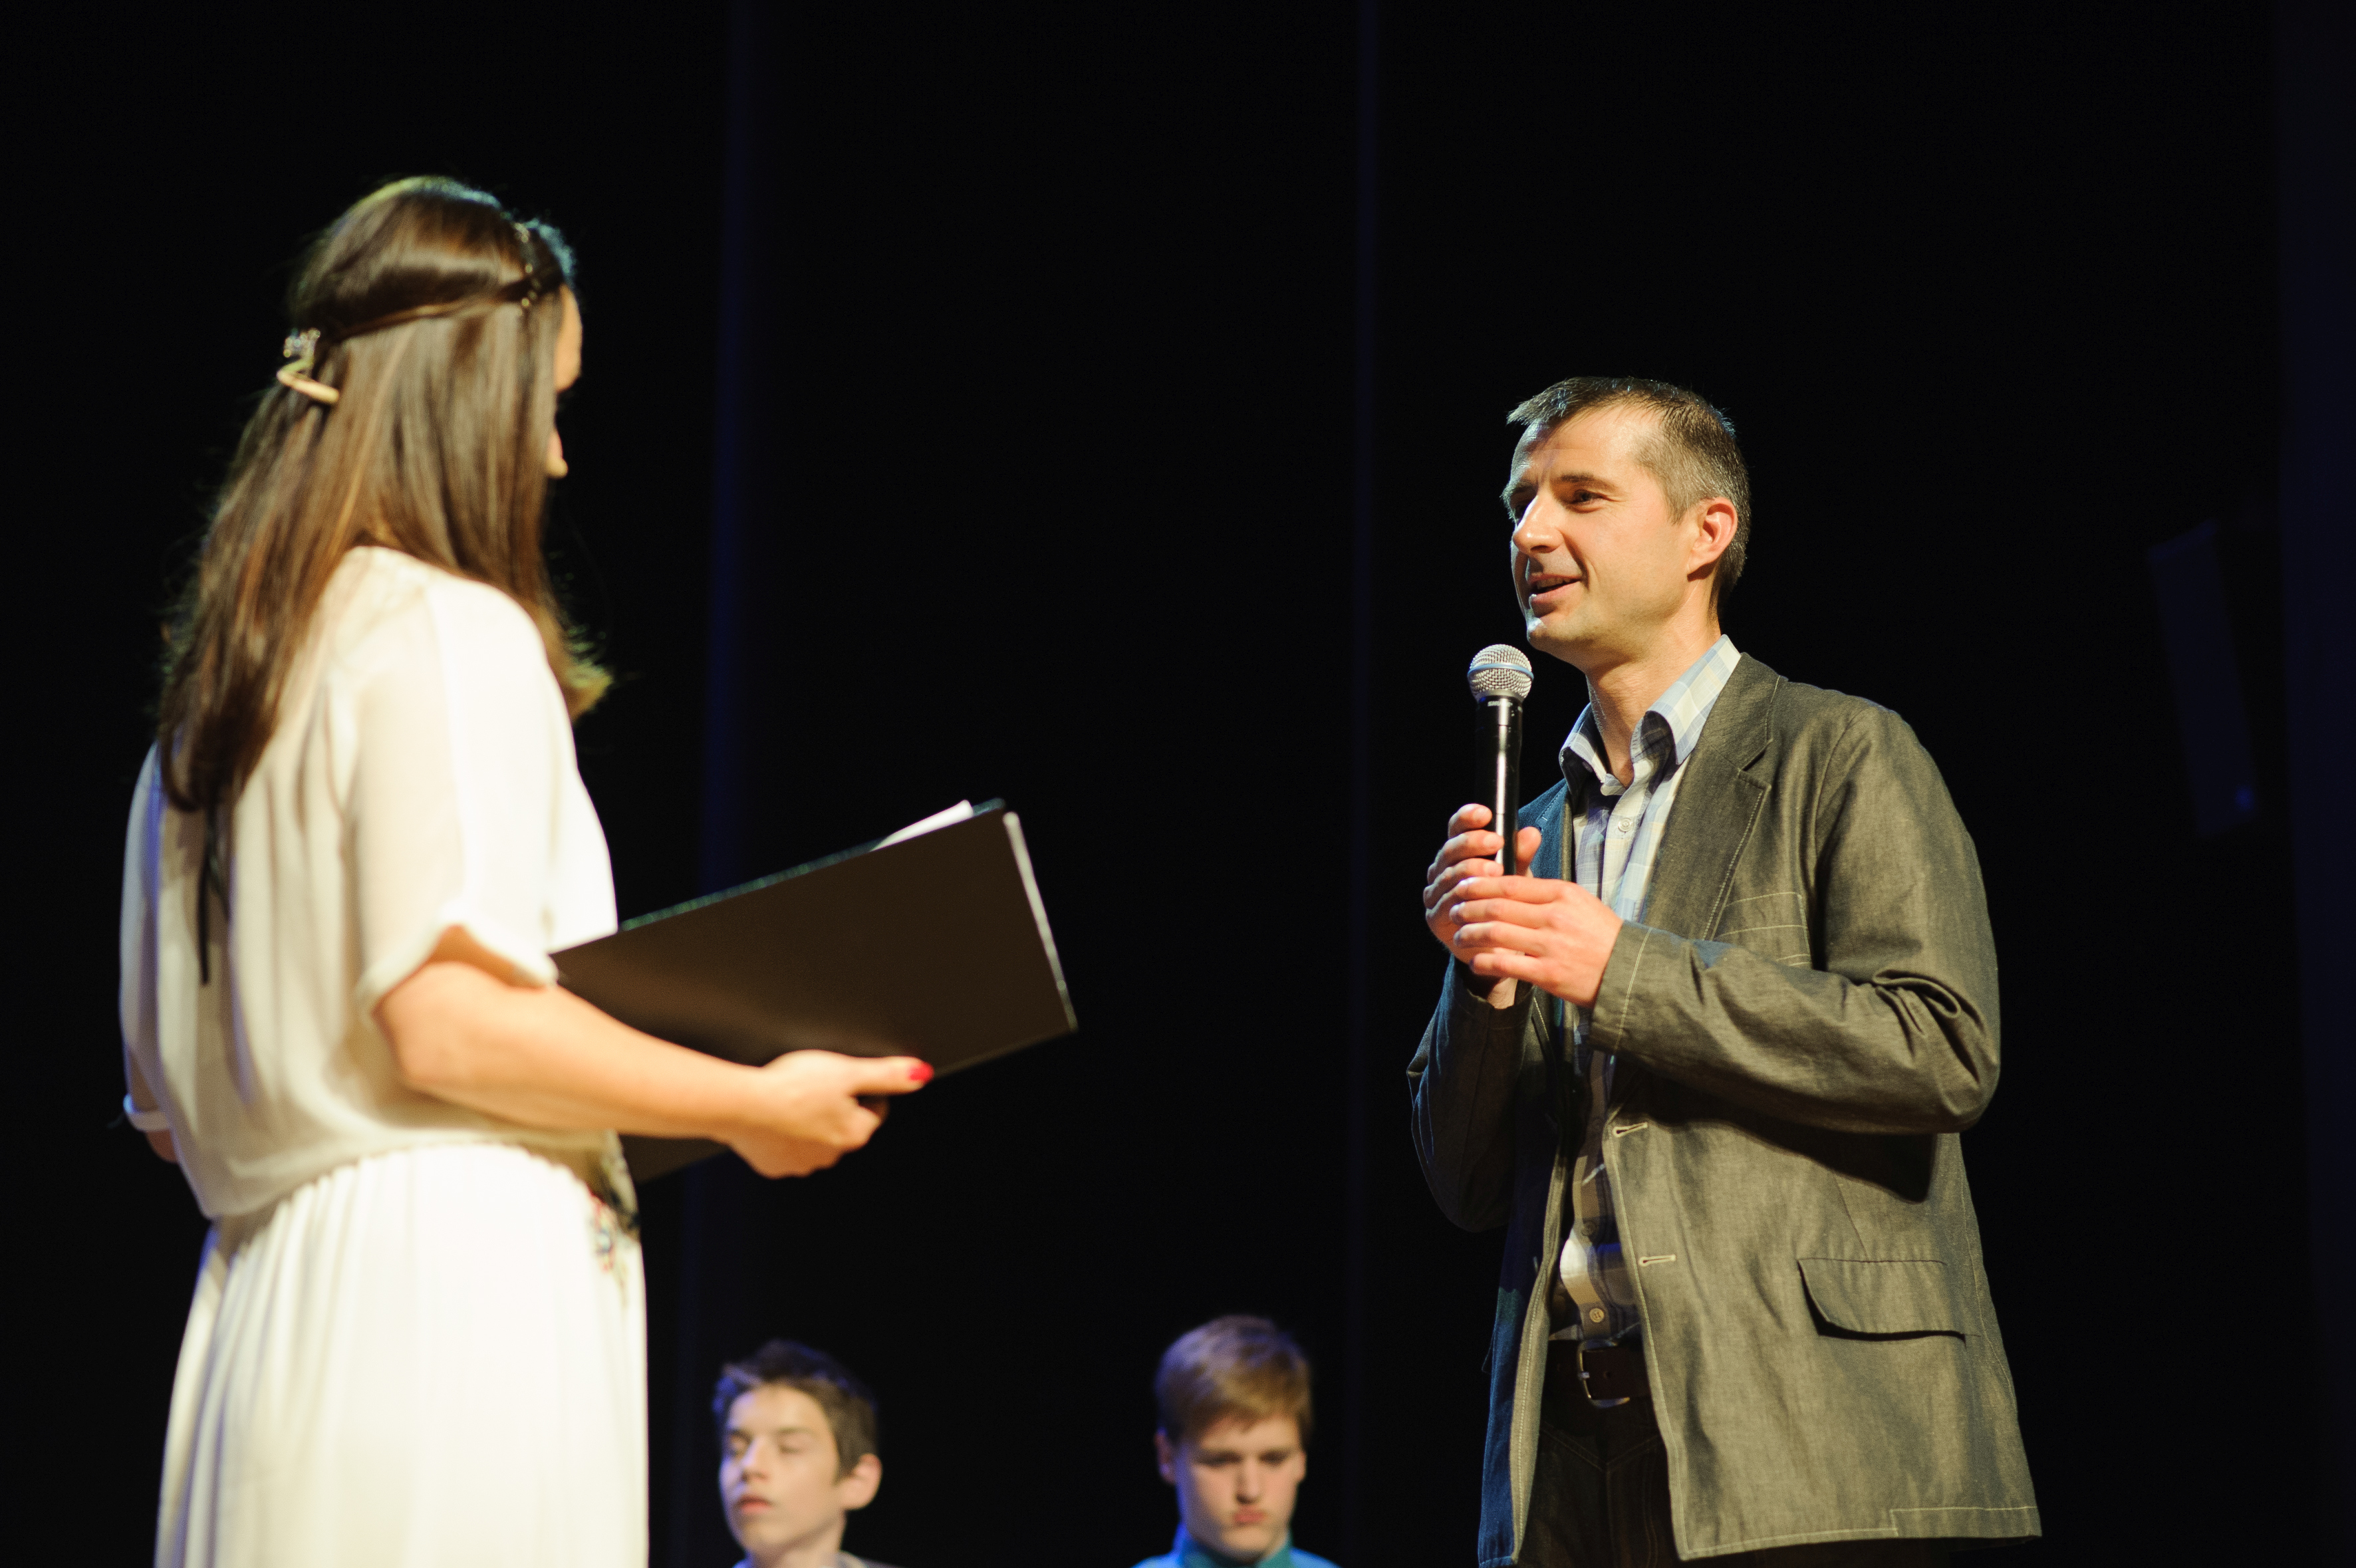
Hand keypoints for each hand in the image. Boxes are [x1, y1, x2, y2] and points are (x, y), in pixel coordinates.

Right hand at [724, 1051, 931, 1177]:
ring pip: (815, 1139)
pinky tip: (773, 1116)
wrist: (741, 1105)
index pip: (875, 1110)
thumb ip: (887, 1074)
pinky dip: (783, 1133)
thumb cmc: (791, 1088)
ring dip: (809, 1122)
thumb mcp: (846, 1071)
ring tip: (793, 1099)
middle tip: (816, 1085)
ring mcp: (800, 1164)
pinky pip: (785, 1147)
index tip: (848, 1077)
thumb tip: (921, 1075)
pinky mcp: (773, 1165)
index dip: (863, 1089)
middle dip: (836, 1107)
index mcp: (854, 1133)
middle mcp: (831, 1155)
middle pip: (845, 1126)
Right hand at [1422, 804, 1544, 955]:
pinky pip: (1448, 902)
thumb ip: (1521, 856)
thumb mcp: (1518, 878)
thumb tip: (1530, 833)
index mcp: (1458, 856)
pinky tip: (1480, 895)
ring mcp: (1435, 895)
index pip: (1456, 830)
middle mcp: (1441, 872)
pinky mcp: (1436, 919)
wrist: (1502, 948)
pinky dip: (1464, 897)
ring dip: (1471, 870)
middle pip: (1450, 850)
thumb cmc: (1507, 908)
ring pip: (1448, 875)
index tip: (1485, 813)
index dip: (1467, 819)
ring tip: (1496, 870)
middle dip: (1473, 843)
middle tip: (1496, 842)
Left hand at [1449, 871, 1622, 1009]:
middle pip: (1498, 906)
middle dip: (1468, 907)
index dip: (1480, 884)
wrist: (1628, 971)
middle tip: (1455, 910)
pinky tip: (1474, 961)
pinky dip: (1484, 961)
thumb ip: (1545, 891)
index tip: (1464, 885)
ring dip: (1470, 933)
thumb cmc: (1601, 936)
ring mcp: (1551, 946)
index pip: (1510, 883)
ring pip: (1496, 933)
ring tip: (1459, 934)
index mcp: (1562, 893)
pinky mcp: (1548, 973)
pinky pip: (1505, 964)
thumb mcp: (1579, 901)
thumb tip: (1508, 881)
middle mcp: (1555, 916)